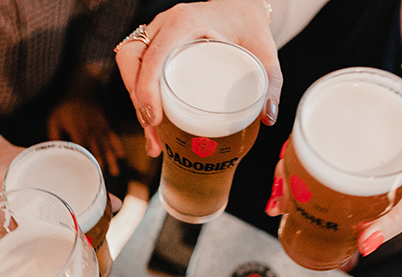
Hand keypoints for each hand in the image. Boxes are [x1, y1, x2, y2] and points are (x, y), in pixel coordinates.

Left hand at [48, 96, 125, 178]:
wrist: (81, 89)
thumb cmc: (65, 108)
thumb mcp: (54, 120)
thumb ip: (54, 136)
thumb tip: (55, 152)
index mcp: (77, 130)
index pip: (83, 148)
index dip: (86, 160)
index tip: (88, 172)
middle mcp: (91, 129)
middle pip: (97, 149)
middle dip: (100, 164)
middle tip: (102, 179)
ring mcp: (100, 127)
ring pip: (107, 145)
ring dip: (111, 159)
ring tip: (115, 173)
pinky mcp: (106, 124)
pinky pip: (113, 136)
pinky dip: (117, 146)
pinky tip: (121, 156)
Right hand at [115, 0, 281, 156]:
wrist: (241, 7)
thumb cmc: (250, 26)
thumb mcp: (264, 51)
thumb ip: (270, 82)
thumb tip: (269, 117)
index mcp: (183, 21)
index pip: (154, 55)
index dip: (147, 89)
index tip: (154, 119)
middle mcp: (163, 25)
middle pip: (132, 61)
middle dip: (138, 101)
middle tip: (153, 134)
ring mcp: (156, 34)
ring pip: (130, 66)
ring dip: (136, 103)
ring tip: (154, 139)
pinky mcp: (155, 45)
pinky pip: (137, 69)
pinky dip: (141, 96)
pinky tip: (153, 125)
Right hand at [264, 139, 401, 257]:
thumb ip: (392, 224)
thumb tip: (363, 245)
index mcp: (377, 128)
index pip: (325, 125)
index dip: (296, 146)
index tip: (282, 168)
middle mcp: (362, 137)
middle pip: (310, 145)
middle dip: (286, 171)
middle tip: (277, 200)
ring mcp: (357, 154)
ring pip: (314, 162)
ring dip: (293, 182)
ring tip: (279, 204)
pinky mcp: (356, 171)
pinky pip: (325, 174)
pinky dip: (308, 188)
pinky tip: (294, 204)